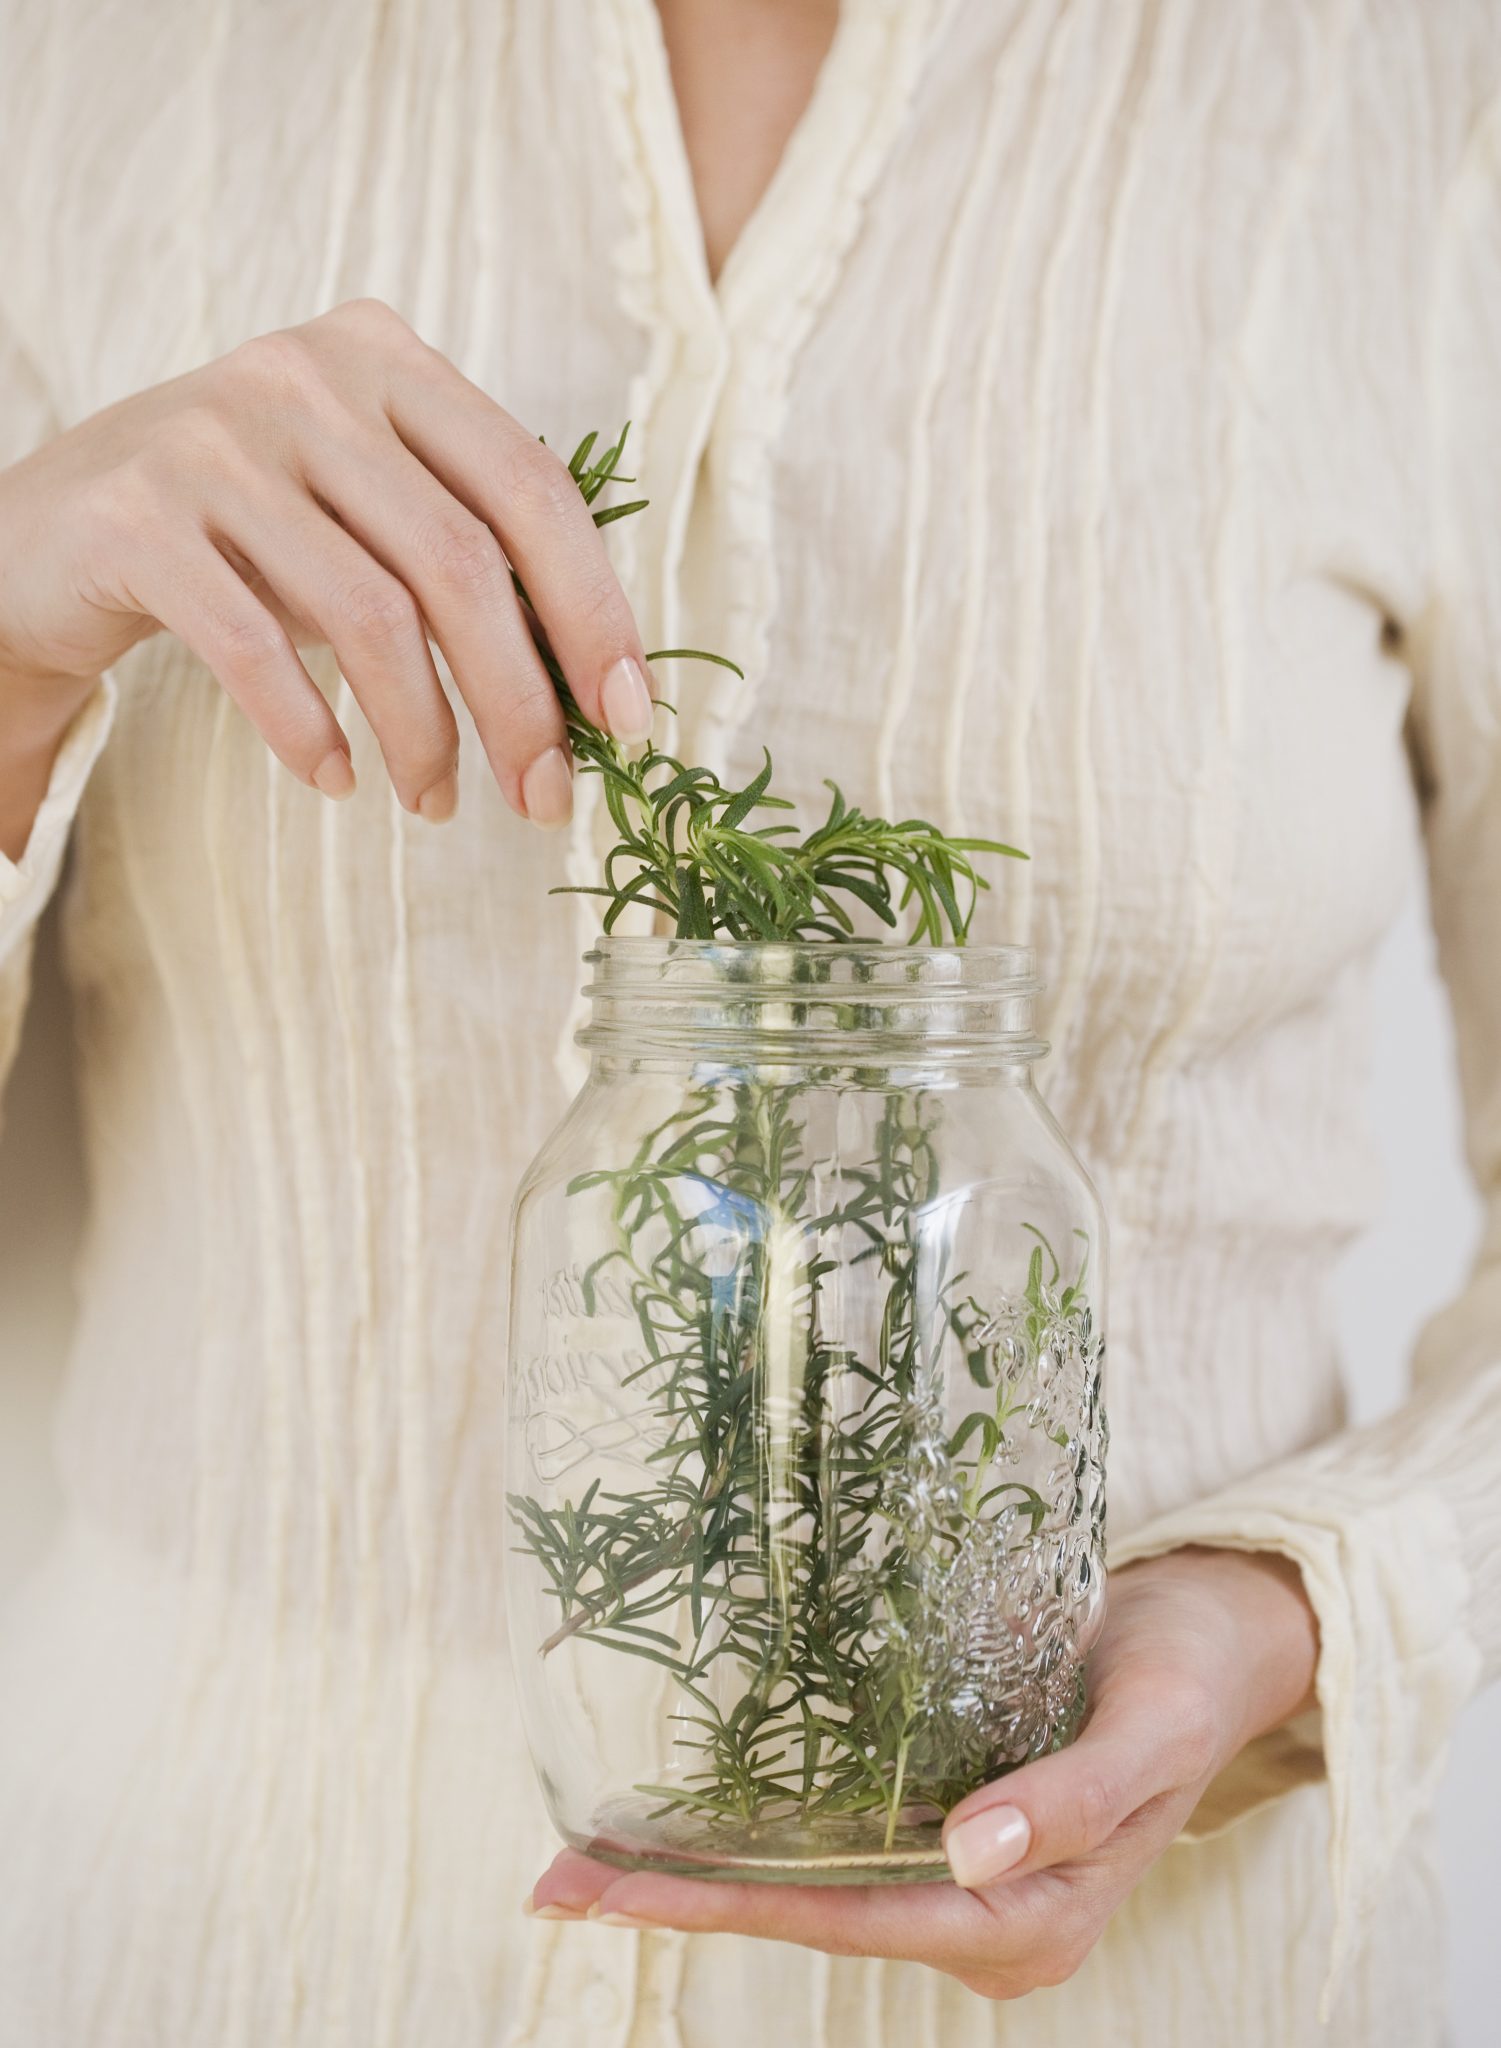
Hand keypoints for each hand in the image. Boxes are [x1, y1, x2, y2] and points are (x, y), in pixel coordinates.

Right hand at [0, 299, 653, 829]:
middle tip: (543, 797)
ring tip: (435, 802)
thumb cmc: (246, 536)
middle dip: (520, 701)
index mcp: (387, 360)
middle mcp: (305, 377)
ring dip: (422, 735)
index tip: (627, 720)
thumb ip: (465, 558)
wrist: (50, 530)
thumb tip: (594, 685)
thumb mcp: (364, 516)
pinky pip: (255, 647)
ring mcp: (214, 439)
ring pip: (369, 614)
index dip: (594, 612)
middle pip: (459, 562)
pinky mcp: (136, 514)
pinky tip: (337, 778)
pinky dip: (310, 731)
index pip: (531, 488)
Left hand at [527, 1547, 1319, 1998]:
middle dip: (684, 1896)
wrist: (1221, 1642)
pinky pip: (842, 1837)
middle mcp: (984, 1912)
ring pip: (815, 1880)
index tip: (623, 1886)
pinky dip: (762, 1827)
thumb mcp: (1152, 1729)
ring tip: (589, 1852)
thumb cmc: (1191, 1678)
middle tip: (557, 1878)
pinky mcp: (951, 1822)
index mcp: (1032, 1918)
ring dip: (707, 1866)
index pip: (855, 1916)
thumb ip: (1076, 1797)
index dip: (733, 1902)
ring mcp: (963, 1873)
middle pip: (811, 1910)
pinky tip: (686, 1808)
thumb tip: (969, 1853)